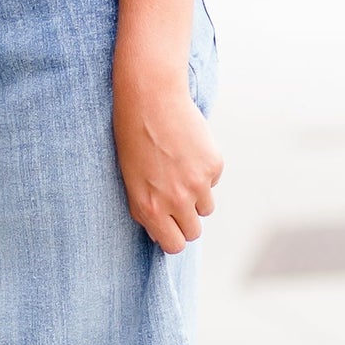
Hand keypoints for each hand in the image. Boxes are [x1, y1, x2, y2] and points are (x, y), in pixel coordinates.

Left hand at [113, 75, 223, 252]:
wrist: (151, 99)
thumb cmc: (133, 138)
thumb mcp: (130, 180)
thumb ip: (145, 209)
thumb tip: (161, 231)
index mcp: (150, 208)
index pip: (175, 246)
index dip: (173, 236)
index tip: (171, 227)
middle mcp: (176, 200)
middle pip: (194, 231)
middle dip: (187, 219)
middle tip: (177, 198)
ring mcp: (198, 184)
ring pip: (206, 207)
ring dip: (197, 195)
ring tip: (180, 170)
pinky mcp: (214, 166)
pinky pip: (214, 181)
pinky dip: (204, 171)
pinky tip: (188, 151)